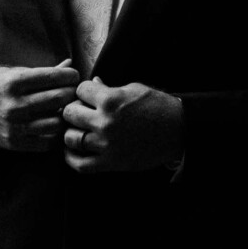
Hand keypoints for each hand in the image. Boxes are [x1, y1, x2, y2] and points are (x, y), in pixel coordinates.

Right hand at [0, 60, 77, 151]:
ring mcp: (15, 126)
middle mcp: (14, 105)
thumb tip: (69, 64)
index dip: (70, 76)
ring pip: (57, 122)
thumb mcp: (15, 73)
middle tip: (74, 91)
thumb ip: (44, 72)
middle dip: (72, 93)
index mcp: (14, 82)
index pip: (53, 77)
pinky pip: (48, 141)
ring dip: (66, 114)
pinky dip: (56, 133)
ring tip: (66, 108)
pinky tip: (56, 124)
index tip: (73, 76)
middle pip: (58, 98)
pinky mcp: (15, 143)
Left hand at [63, 77, 183, 172]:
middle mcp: (105, 122)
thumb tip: (93, 83)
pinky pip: (80, 165)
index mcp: (111, 100)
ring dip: (71, 132)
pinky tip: (73, 151)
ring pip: (70, 138)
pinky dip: (71, 158)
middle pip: (69, 114)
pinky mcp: (111, 163)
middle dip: (73, 110)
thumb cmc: (157, 106)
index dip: (83, 91)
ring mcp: (107, 144)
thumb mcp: (133, 89)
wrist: (178, 130)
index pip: (80, 90)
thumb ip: (109, 88)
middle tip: (80, 112)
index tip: (88, 95)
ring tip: (78, 130)